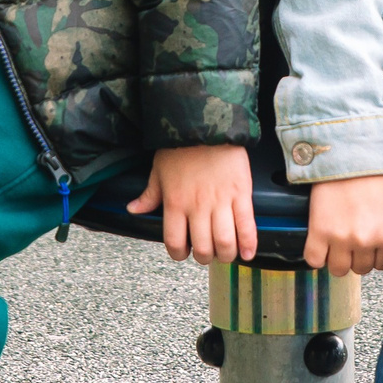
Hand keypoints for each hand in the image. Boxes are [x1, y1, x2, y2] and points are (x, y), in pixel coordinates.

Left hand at [126, 144, 255, 263]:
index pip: (174, 242)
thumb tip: (133, 210)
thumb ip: (148, 195)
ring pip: (225, 242)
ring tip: (226, 253)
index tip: (184, 253)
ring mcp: (221, 201)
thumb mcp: (158, 171)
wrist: (207, 124)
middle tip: (207, 253)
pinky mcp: (241, 194)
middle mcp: (197, 207)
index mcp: (175, 203)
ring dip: (226, 254)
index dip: (179, 254)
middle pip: (203, 248)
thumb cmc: (180, 147)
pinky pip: (246, 225)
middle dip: (205, 257)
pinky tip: (248, 253)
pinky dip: (249, 243)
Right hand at [302, 174, 382, 275]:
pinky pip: (314, 259)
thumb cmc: (377, 170)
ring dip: (337, 258)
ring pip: (339, 269)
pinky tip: (320, 244)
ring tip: (336, 243)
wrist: (350, 152)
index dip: (375, 254)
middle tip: (353, 240)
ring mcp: (341, 238)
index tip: (369, 247)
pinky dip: (316, 255)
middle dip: (357, 256)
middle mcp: (366, 241)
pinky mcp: (319, 231)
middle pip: (361, 268)